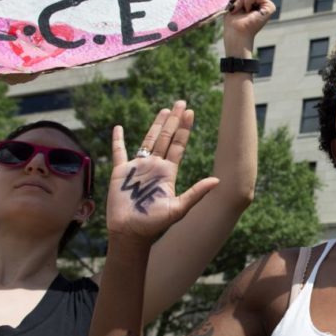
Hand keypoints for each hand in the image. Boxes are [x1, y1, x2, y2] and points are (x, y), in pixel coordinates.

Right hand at [105, 101, 218, 240]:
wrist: (131, 233)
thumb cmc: (155, 224)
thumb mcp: (179, 208)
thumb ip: (196, 193)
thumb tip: (217, 181)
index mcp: (168, 172)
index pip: (178, 145)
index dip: (185, 129)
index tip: (191, 112)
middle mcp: (154, 166)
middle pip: (165, 138)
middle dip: (173, 121)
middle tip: (181, 103)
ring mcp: (137, 168)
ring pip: (147, 141)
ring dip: (155, 125)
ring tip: (165, 110)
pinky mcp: (120, 173)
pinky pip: (119, 152)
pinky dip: (118, 140)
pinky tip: (118, 128)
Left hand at [222, 0, 273, 55]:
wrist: (235, 33)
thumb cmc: (233, 20)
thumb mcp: (237, 0)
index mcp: (257, 0)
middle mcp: (264, 1)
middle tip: (237, 5)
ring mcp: (268, 4)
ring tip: (241, 10)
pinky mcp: (270, 7)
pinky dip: (246, 1)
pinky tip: (247, 12)